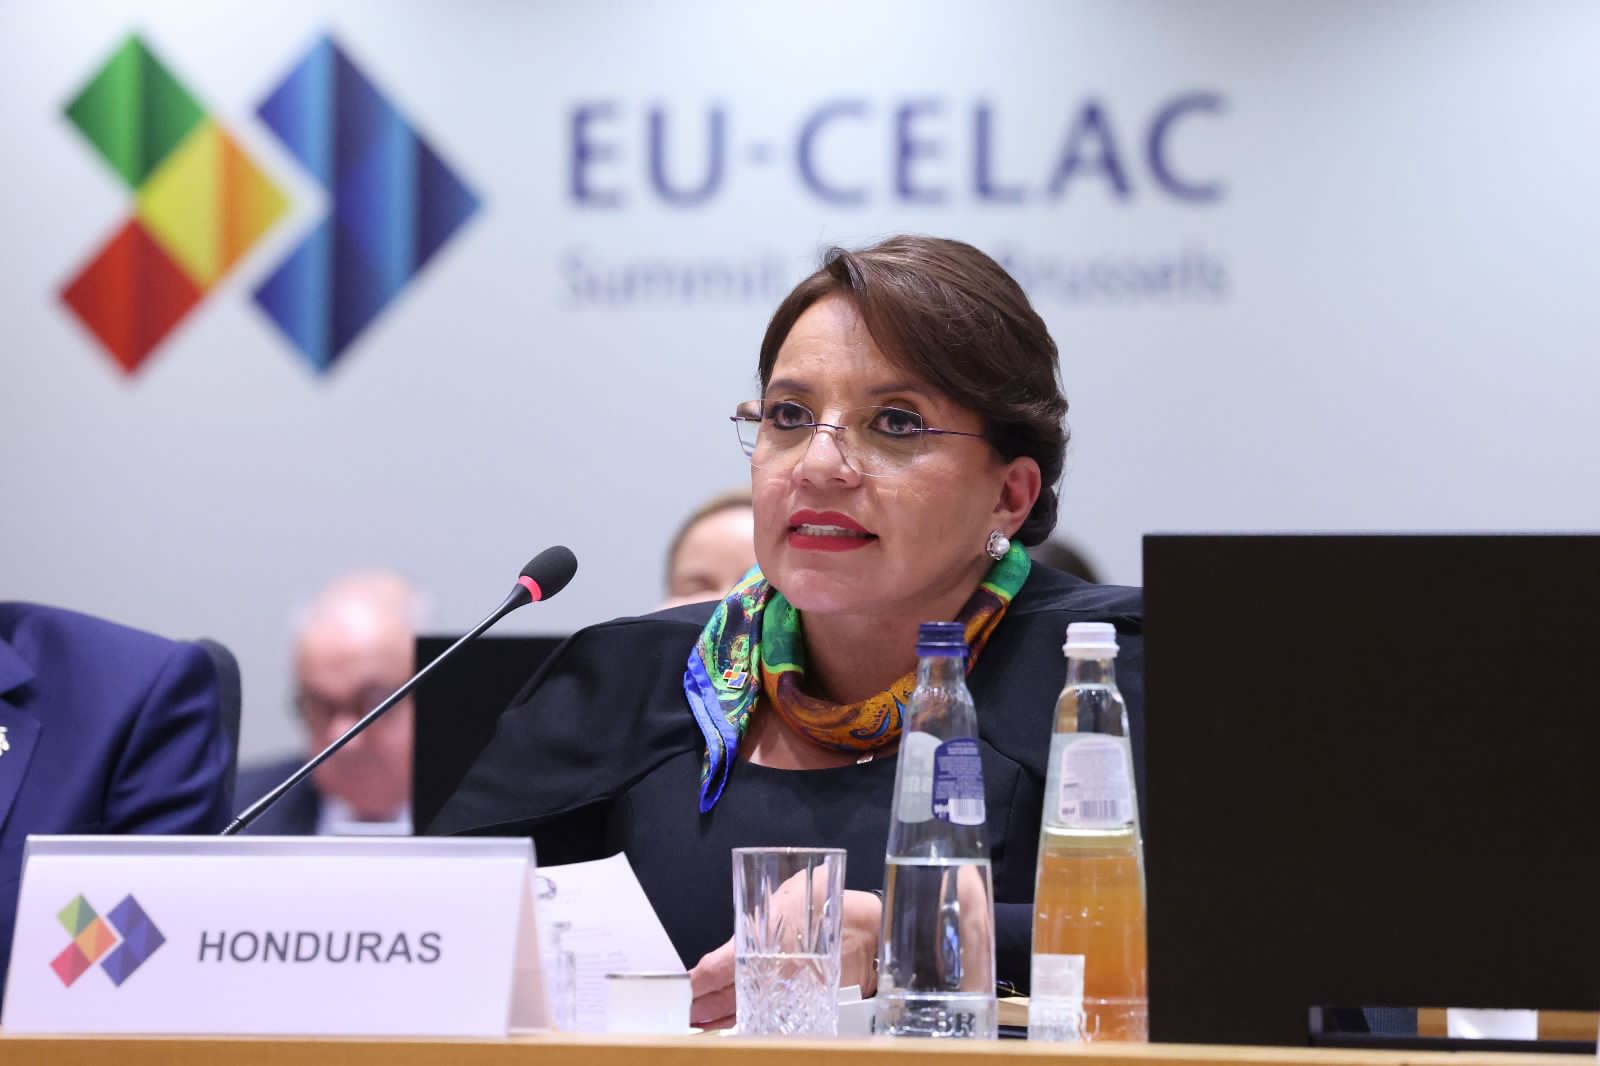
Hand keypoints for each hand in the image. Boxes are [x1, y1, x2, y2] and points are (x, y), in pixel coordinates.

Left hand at [688, 886, 882, 1029]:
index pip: (714, 969)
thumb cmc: (825, 902)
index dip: (695, 982)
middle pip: (723, 998)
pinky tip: (735, 1025)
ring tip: (701, 1024)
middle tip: (684, 1013)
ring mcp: (783, 992)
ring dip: (719, 1020)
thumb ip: (760, 914)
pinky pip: (767, 1016)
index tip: (683, 988)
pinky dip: (749, 1021)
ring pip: (742, 1011)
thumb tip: (737, 931)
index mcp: (758, 942)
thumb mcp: (787, 895)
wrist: (867, 929)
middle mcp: (766, 972)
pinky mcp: (799, 1004)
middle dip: (701, 1007)